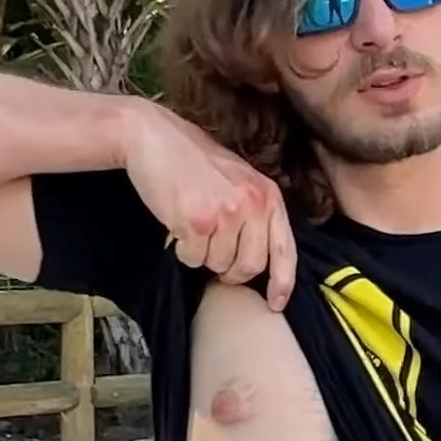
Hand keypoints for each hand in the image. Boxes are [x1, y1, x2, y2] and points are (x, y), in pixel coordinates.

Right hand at [119, 104, 294, 306]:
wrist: (155, 137)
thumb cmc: (194, 162)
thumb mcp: (240, 181)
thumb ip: (256, 214)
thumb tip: (261, 262)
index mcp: (269, 195)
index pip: (285, 250)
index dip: (282, 283)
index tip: (275, 303)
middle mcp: (254, 203)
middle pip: (250, 266)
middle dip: (230, 270)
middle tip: (214, 254)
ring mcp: (227, 212)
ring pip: (219, 265)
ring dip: (203, 255)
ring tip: (193, 226)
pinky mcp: (198, 221)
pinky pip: (194, 259)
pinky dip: (183, 250)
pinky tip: (178, 226)